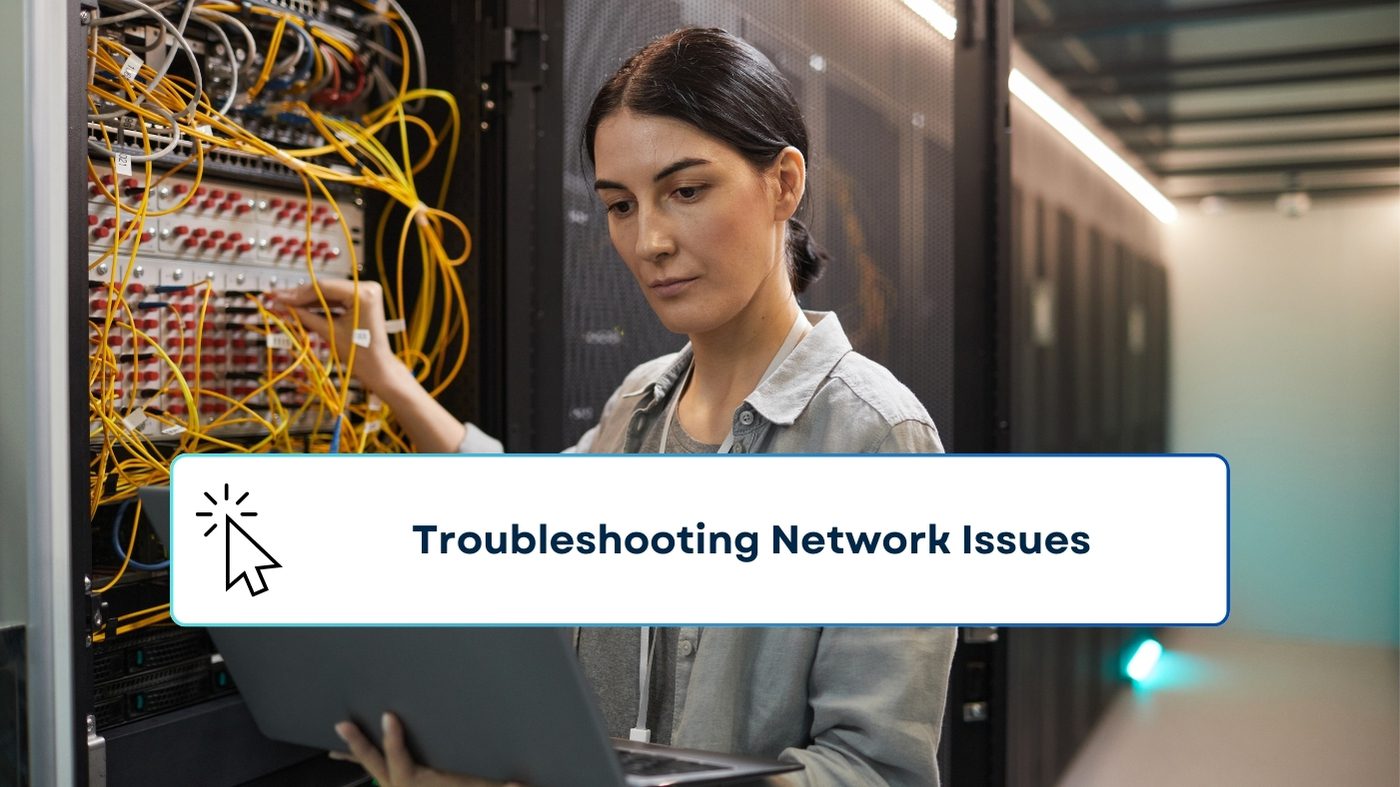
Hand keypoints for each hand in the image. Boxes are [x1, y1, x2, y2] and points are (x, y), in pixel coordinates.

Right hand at [268, 279, 403, 395]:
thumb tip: (281, 305)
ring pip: (328, 293)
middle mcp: (366, 287)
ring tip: (284, 304)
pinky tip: (299, 308)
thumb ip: (305, 316)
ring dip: (307, 301)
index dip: (298, 293)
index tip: (278, 296)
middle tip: (277, 299)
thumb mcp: (329, 332)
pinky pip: (335, 300)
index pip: (323, 287)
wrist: (377, 367)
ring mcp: (365, 292)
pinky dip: (319, 305)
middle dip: (300, 296)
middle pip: (325, 288)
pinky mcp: (361, 299)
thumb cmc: (359, 353)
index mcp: (363, 294)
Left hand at [332, 712, 525, 786]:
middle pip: (374, 764)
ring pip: (372, 771)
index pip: (400, 761)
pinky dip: (361, 764)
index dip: (392, 740)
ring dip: (354, 756)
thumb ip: (502, 786)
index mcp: (415, 785)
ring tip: (334, 747)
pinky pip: (377, 774)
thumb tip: (522, 782)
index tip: (388, 717)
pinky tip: (345, 757)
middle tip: (342, 724)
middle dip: (358, 744)